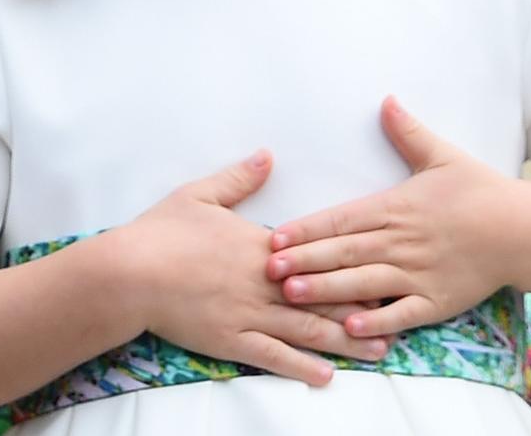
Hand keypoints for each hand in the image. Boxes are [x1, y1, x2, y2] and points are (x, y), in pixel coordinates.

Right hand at [109, 151, 389, 384]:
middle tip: (401, 314)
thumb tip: (267, 155)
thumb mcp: (201, 194)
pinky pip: (272, 356)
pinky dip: (301, 367)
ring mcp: (248, 314)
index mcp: (262, 246)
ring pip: (306, 330)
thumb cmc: (161, 232)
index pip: (319, 256)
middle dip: (364, 307)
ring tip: (379, 349)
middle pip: (323, 296)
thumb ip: (239, 178)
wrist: (128, 273)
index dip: (354, 264)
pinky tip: (325, 375)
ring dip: (345, 340)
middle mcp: (264, 282)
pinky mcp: (230, 340)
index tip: (386, 266)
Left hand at [267, 98, 525, 339]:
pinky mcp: (435, 301)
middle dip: (304, 260)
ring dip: (326, 290)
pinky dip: (375, 321)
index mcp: (397, 207)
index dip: (307, 229)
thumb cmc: (480, 191)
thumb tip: (386, 100)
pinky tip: (349, 327)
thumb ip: (408, 132)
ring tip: (293, 295)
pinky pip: (399, 314)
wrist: (521, 229)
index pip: (342, 219)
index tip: (275, 237)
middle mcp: (401, 242)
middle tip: (266, 270)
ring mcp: (418, 274)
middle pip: (344, 252)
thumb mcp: (443, 156)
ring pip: (363, 283)